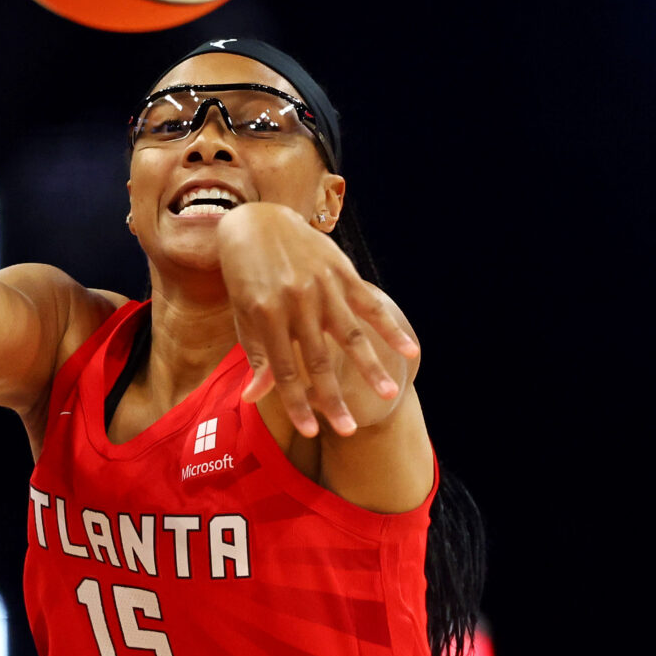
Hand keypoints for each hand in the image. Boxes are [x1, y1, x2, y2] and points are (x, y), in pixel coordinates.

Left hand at [217, 204, 420, 438]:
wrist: (258, 222)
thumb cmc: (246, 277)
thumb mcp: (245, 314)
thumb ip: (257, 355)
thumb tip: (254, 398)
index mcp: (266, 315)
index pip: (284, 371)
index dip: (298, 405)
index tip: (312, 433)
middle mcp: (296, 302)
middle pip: (318, 361)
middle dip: (334, 400)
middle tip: (348, 431)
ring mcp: (322, 287)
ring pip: (350, 336)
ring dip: (370, 368)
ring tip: (388, 394)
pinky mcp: (341, 272)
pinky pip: (370, 304)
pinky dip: (390, 327)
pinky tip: (410, 349)